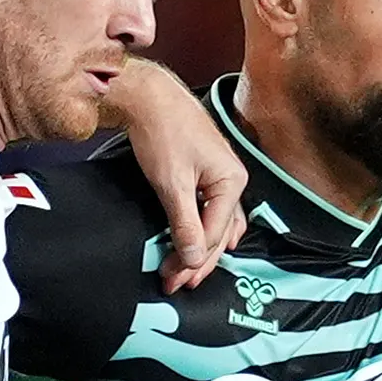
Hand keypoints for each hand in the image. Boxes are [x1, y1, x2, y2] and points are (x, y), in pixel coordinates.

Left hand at [99, 59, 245, 292]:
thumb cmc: (162, 132)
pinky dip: (203, 229)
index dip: (192, 261)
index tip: (172, 280)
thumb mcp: (172, 184)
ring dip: (200, 248)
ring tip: (186, 272)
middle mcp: (233, 180)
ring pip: (216, 223)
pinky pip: (211, 210)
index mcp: (232, 182)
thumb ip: (184, 224)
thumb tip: (194, 259)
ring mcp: (222, 176)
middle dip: (196, 260)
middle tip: (174, 284)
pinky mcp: (207, 172)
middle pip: (218, 233)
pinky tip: (203, 241)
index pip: (214, 234)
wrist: (148, 97)